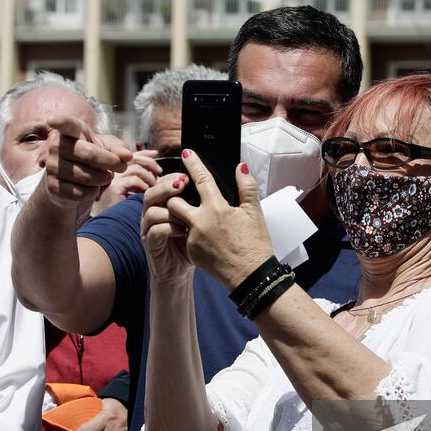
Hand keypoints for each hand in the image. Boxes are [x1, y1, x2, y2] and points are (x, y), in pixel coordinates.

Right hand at [41, 114, 132, 212]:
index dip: (60, 122)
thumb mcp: (106, 148)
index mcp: (70, 132)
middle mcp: (56, 147)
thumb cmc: (92, 158)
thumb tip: (127, 156)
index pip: (66, 125)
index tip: (53, 120)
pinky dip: (94, 192)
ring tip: (105, 177)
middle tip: (121, 167)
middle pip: (89, 154)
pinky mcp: (53, 187)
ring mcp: (52, 167)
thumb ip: (118, 148)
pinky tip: (92, 188)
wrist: (72, 181)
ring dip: (104, 179)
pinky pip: (81, 193)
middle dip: (111, 162)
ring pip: (87, 176)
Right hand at [97, 150, 163, 210]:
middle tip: (160, 172)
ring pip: (136, 169)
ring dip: (149, 177)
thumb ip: (144, 173)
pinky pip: (134, 180)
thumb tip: (155, 153)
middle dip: (150, 163)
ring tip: (155, 187)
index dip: (144, 153)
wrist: (116, 229)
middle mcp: (111, 173)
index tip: (156, 154)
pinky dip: (144, 186)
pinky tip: (147, 194)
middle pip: (133, 158)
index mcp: (116, 172)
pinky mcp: (114, 188)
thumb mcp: (138, 188)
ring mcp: (111, 180)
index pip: (131, 155)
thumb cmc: (128, 211)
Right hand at [141, 172, 193, 288]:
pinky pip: (155, 231)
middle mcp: (151, 215)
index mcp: (161, 205)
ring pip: (151, 211)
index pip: (160, 184)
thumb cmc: (189, 244)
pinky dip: (170, 228)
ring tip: (187, 213)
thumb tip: (210, 182)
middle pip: (151, 193)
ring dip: (170, 209)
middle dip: (166, 187)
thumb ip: (195, 203)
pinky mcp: (150, 245)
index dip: (172, 177)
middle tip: (183, 184)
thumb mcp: (195, 220)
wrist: (180, 273)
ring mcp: (148, 230)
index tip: (188, 175)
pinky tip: (184, 230)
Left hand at [167, 151, 274, 289]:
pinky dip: (193, 233)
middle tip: (184, 193)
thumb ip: (246, 186)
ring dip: (182, 214)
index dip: (192, 163)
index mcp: (217, 208)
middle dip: (176, 195)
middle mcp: (200, 222)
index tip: (186, 153)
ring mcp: (193, 238)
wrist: (251, 277)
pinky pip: (186, 236)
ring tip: (197, 216)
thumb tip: (240, 167)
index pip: (200, 179)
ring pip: (177, 219)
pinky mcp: (191, 252)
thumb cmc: (255, 245)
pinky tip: (208, 237)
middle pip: (175, 200)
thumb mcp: (255, 212)